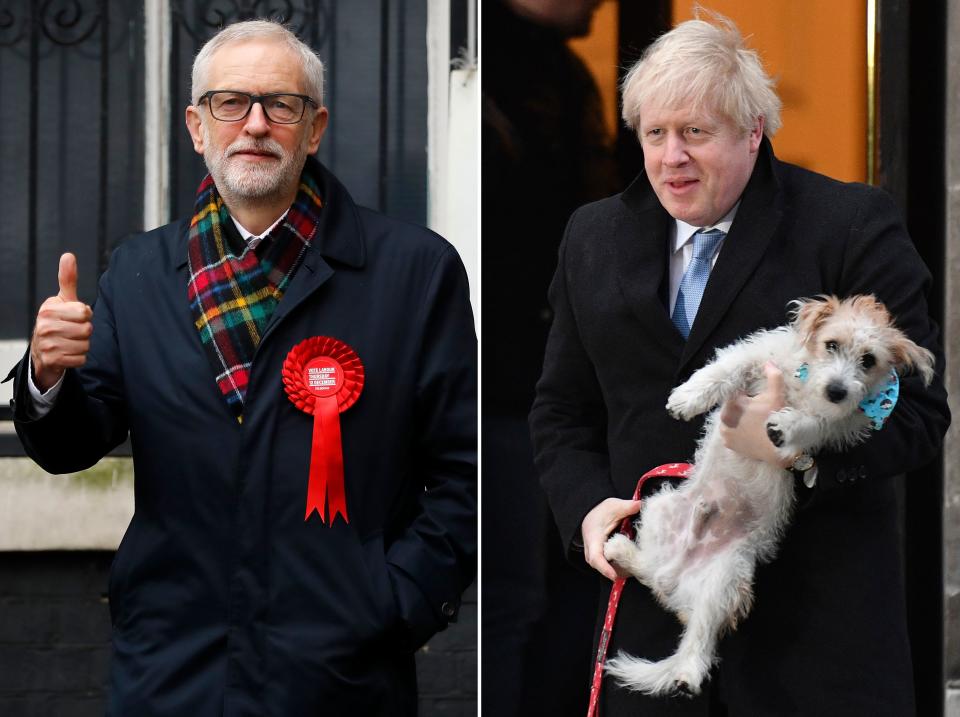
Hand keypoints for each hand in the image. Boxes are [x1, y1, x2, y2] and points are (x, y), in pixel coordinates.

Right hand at [30, 253, 92, 391]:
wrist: (42, 351)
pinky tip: (68, 353)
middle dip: (85, 332)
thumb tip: (68, 255)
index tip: (75, 317)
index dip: (85, 315)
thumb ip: (67, 279)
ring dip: (82, 345)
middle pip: (87, 330)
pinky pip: (81, 359)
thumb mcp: (62, 300)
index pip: (85, 312)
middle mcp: (44, 325)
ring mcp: (46, 344)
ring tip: (70, 342)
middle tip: (73, 332)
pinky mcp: (52, 360)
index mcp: (48, 308)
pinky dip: (78, 358)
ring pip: (85, 345)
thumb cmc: (57, 322)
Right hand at [581, 497, 641, 579]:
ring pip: (605, 568)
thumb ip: (627, 507)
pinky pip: (608, 567)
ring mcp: (594, 556)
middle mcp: (591, 551)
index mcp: (593, 538)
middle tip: (634, 571)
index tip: (614, 576)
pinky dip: (619, 568)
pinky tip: (632, 565)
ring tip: (635, 569)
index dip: (604, 568)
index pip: (596, 557)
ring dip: (619, 570)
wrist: (590, 514)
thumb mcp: (614, 506)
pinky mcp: (600, 558)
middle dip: (616, 571)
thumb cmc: (601, 512)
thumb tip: (641, 504)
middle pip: (601, 567)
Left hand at [719, 362, 790, 466]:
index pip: (734, 394)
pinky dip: (736, 432)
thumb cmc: (775, 418)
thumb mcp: (776, 396)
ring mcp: (724, 432)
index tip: (754, 399)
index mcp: (732, 403)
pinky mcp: (728, 444)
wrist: (778, 447)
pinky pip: (730, 434)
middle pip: (731, 408)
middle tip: (756, 412)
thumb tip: (769, 362)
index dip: (745, 396)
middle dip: (741, 408)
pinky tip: (748, 432)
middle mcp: (723, 417)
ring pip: (730, 420)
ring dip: (737, 420)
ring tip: (753, 423)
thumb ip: (773, 377)